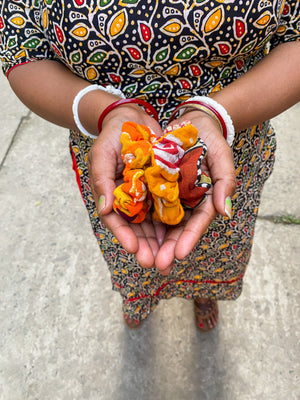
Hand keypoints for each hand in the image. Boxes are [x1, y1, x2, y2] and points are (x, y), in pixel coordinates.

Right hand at [87, 105, 164, 266]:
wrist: (132, 118)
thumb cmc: (112, 136)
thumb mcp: (101, 156)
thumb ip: (102, 182)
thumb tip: (104, 210)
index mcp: (113, 195)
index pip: (117, 221)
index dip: (125, 236)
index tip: (134, 249)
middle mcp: (131, 199)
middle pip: (139, 228)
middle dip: (148, 246)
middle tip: (156, 264)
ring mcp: (148, 194)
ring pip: (155, 222)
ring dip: (163, 240)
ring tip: (171, 257)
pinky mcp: (163, 186)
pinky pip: (170, 206)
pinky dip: (175, 220)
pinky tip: (183, 234)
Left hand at [154, 111, 235, 274]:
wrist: (190, 121)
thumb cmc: (209, 137)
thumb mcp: (221, 155)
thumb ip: (226, 182)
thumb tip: (226, 212)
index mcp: (206, 197)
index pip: (199, 222)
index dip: (189, 238)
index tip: (179, 254)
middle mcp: (188, 201)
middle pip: (179, 229)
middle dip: (169, 248)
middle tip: (158, 266)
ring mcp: (172, 196)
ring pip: (162, 223)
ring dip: (154, 242)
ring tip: (144, 259)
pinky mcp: (157, 188)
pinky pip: (148, 206)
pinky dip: (142, 221)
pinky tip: (134, 236)